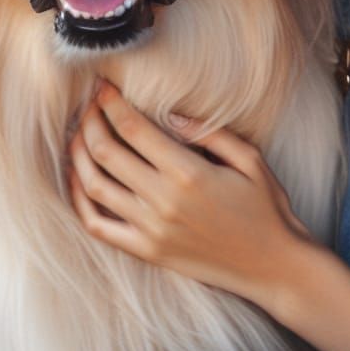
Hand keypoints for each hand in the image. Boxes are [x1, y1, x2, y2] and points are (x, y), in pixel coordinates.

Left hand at [67, 79, 314, 309]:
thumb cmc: (265, 207)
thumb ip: (211, 134)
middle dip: (91, 121)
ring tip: (80, 132)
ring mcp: (150, 230)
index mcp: (189, 173)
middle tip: (89, 102)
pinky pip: (98, 225)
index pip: (134, 129)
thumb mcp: (251, 159)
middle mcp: (163, 201)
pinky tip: (79, 177)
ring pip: (94, 186)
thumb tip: (172, 114)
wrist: (270, 265)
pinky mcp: (146, 251)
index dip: (112, 104)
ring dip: (80, 154)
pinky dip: (79, 200)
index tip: (104, 85)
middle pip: (107, 152)